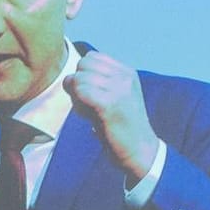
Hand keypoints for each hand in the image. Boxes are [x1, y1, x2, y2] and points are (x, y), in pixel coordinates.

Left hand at [64, 51, 159, 182]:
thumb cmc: (121, 128)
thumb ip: (97, 84)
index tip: (92, 96)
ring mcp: (119, 89)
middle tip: (87, 105)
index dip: (84, 75)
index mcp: (127, 72)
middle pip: (83, 64)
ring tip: (89, 113)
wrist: (140, 151)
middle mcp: (124, 77)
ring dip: (77, 97)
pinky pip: (81, 91)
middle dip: (77, 83)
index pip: (92, 57)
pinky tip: (88, 117)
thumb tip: (68, 79)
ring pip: (79, 78)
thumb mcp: (114, 99)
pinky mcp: (111, 104)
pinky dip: (79, 104)